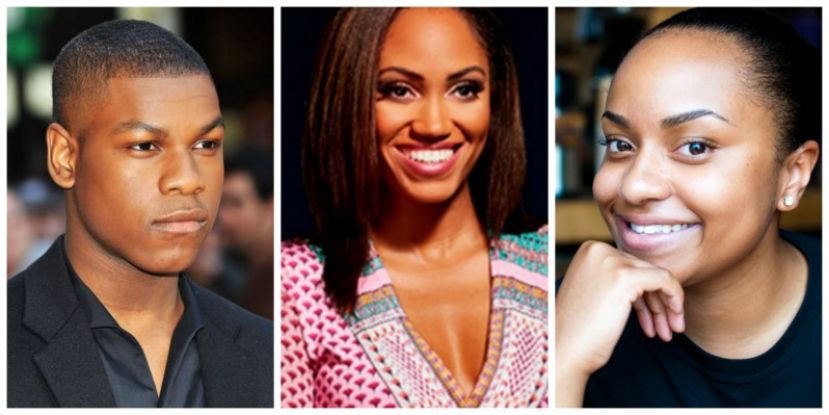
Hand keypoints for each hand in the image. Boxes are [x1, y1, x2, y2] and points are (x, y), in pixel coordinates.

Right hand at [556, 240, 684, 406]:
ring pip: (657, 276)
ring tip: (669, 331)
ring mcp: (611, 261)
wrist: (564, 350)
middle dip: (658, 302)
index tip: (653, 319)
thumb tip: (649, 282)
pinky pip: (665, 280)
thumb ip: (614, 279)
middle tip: (666, 328)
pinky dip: (675, 299)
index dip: (646, 294)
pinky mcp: (625, 276)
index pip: (631, 266)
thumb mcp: (594, 293)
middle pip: (644, 271)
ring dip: (667, 306)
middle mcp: (598, 249)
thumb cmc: (578, 330)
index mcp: (589, 250)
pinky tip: (674, 323)